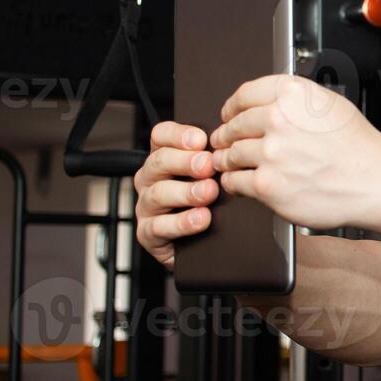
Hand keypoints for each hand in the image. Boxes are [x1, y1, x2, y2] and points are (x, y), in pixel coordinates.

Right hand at [134, 121, 219, 268]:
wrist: (203, 246)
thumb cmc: (210, 204)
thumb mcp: (213, 176)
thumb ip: (216, 159)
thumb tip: (234, 145)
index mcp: (164, 157)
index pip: (161, 136)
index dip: (178, 135)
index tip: (201, 139)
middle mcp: (150, 178)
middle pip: (159, 161)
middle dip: (185, 162)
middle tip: (209, 166)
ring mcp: (146, 206)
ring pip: (159, 193)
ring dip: (186, 192)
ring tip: (209, 193)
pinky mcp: (148, 233)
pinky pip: (159, 226)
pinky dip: (182, 222)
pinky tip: (202, 218)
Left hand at [208, 73, 380, 230]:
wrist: (377, 183)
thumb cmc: (360, 149)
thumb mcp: (330, 104)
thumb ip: (294, 99)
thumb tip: (264, 103)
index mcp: (293, 94)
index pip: (244, 95)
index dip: (232, 107)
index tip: (229, 114)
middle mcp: (279, 119)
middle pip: (234, 126)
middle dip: (227, 136)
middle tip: (226, 142)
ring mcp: (271, 153)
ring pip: (230, 154)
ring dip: (228, 160)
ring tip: (233, 163)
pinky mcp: (268, 185)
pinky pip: (235, 181)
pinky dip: (235, 182)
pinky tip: (243, 181)